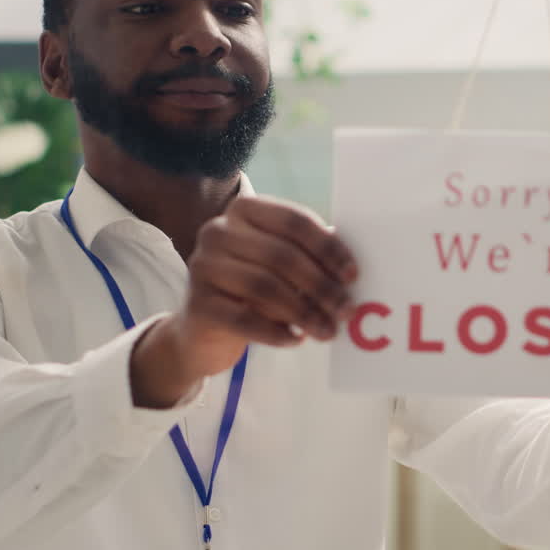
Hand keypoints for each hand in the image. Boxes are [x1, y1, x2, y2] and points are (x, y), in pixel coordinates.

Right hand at [131, 196, 357, 407]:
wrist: (203, 330)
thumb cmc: (253, 291)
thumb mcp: (280, 268)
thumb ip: (310, 259)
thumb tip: (351, 273)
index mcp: (244, 210)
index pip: (294, 221)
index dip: (327, 248)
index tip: (352, 276)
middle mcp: (218, 231)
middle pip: (282, 255)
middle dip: (321, 285)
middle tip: (347, 310)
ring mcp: (202, 266)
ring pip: (264, 287)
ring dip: (304, 312)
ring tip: (327, 331)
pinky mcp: (197, 304)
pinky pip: (245, 319)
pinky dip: (276, 332)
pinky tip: (296, 339)